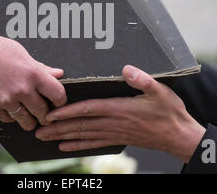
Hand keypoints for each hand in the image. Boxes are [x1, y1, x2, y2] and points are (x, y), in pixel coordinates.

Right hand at [0, 13, 66, 129]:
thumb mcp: (21, 53)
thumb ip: (40, 68)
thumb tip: (58, 74)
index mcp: (33, 73)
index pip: (57, 94)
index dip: (60, 101)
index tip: (57, 103)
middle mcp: (21, 89)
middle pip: (42, 112)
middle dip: (44, 115)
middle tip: (43, 115)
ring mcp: (5, 100)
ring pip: (24, 120)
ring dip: (28, 121)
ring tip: (28, 119)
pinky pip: (6, 119)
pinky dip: (9, 116)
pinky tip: (8, 110)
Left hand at [36, 65, 204, 162]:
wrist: (179, 136)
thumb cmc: (169, 112)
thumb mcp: (160, 90)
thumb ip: (142, 79)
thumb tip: (126, 69)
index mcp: (120, 108)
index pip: (87, 110)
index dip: (67, 111)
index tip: (50, 113)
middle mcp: (113, 122)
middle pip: (80, 125)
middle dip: (57, 127)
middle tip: (37, 130)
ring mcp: (114, 132)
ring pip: (83, 135)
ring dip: (62, 136)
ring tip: (45, 137)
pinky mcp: (118, 138)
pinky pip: (93, 143)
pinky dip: (77, 145)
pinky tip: (65, 146)